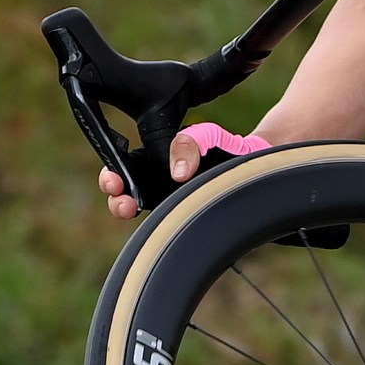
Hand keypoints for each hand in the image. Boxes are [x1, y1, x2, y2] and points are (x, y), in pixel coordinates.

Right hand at [97, 123, 269, 220]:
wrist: (252, 167)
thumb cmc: (224, 148)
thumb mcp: (205, 136)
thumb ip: (187, 145)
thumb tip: (178, 174)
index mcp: (154, 158)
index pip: (123, 167)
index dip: (112, 175)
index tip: (115, 181)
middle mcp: (155, 182)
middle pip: (123, 194)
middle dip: (115, 199)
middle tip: (123, 202)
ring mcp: (167, 202)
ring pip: (139, 212)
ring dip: (128, 213)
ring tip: (131, 210)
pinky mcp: (182, 217)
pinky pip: (163, 225)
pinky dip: (156, 228)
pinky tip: (162, 223)